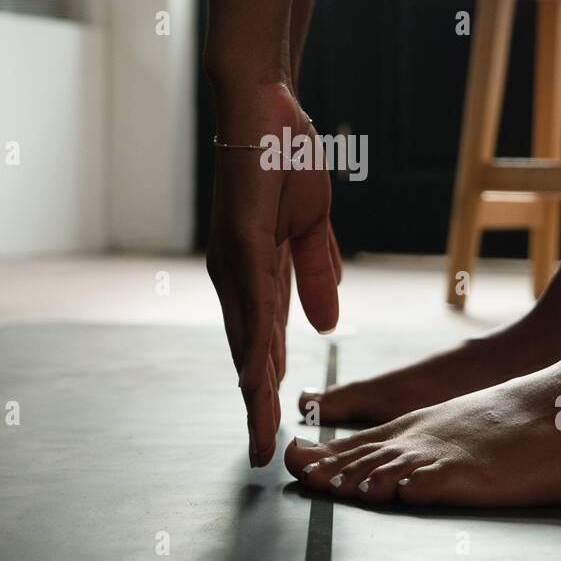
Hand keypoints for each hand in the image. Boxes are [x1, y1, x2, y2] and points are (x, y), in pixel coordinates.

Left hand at [207, 82, 339, 466]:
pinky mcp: (241, 240)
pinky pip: (253, 299)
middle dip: (256, 404)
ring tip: (259, 428)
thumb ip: (315, 274)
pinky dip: (254, 338)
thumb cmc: (283, 160)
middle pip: (249, 353)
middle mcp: (238, 275)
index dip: (266, 388)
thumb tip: (324, 326)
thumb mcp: (310, 229)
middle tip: (262, 453)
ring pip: (247, 336)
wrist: (266, 108)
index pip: (262, 343)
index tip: (272, 429)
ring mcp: (236, 260)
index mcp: (255, 274)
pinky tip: (256, 371)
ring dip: (252, 386)